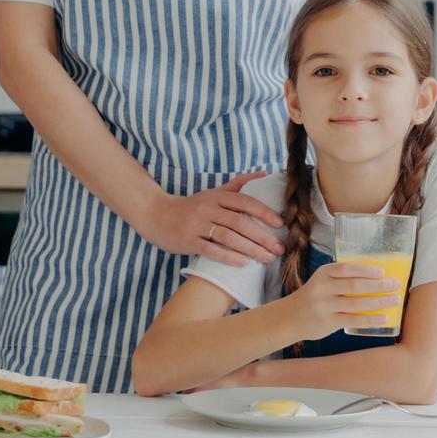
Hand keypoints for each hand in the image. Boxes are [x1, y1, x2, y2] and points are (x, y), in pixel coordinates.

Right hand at [139, 173, 284, 264]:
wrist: (156, 215)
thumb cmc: (191, 207)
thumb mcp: (213, 193)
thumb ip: (238, 184)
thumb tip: (265, 173)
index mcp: (216, 196)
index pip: (245, 202)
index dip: (264, 212)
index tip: (280, 224)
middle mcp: (207, 208)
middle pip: (240, 222)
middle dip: (262, 237)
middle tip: (279, 249)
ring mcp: (196, 225)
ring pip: (228, 237)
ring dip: (250, 249)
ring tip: (267, 258)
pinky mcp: (187, 240)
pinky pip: (210, 249)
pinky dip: (227, 256)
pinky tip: (242, 263)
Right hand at [282, 261, 399, 339]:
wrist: (290, 317)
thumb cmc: (314, 297)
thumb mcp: (322, 281)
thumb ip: (342, 279)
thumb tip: (376, 277)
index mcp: (322, 274)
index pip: (346, 269)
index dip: (365, 270)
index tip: (382, 271)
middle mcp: (322, 288)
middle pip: (354, 286)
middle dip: (378, 285)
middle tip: (395, 284)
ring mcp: (324, 306)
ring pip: (356, 303)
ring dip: (379, 301)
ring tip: (395, 300)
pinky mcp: (328, 322)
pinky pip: (353, 320)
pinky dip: (370, 319)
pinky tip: (384, 318)